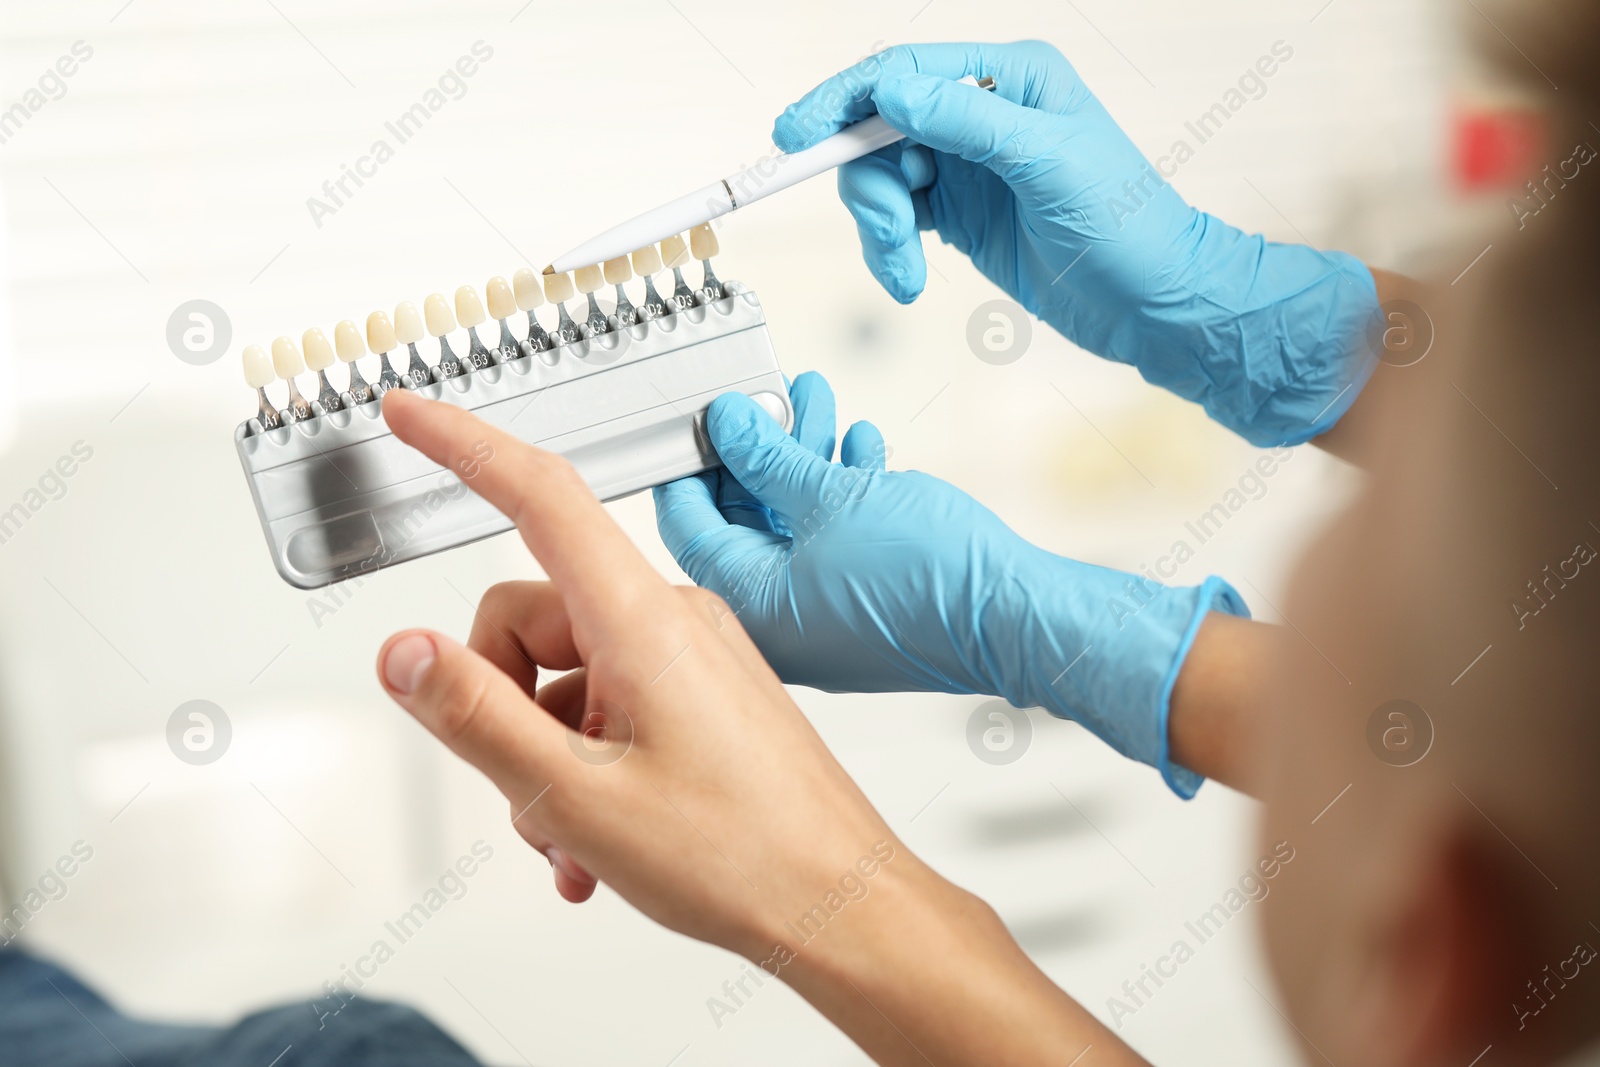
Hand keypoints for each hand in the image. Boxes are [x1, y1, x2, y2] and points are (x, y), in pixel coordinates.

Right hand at [373, 386, 906, 952]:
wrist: (838, 903)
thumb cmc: (743, 854)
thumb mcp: (577, 797)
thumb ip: (476, 717)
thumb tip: (405, 653)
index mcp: (642, 621)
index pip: (540, 496)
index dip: (463, 445)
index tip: (411, 412)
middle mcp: (671, 620)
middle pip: (530, 617)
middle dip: (501, 706)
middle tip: (528, 795)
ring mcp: (690, 656)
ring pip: (563, 675)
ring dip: (544, 757)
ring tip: (576, 841)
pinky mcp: (701, 692)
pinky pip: (608, 704)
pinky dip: (583, 766)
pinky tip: (596, 844)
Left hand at [655, 373, 1247, 795]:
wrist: (1015, 616)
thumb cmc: (929, 579)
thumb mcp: (831, 497)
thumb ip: (770, 458)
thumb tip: (729, 425)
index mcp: (752, 607)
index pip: (689, 528)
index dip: (689, 462)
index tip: (695, 417)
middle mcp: (781, 623)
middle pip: (741, 519)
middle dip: (758, 447)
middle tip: (767, 395)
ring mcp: (824, 617)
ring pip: (792, 522)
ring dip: (804, 456)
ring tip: (816, 397)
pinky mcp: (864, 605)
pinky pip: (833, 540)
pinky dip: (840, 490)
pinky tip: (862, 447)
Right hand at [775, 41, 1378, 445]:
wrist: (1154, 304)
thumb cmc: (1125, 225)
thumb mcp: (1046, 162)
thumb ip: (966, 121)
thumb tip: (889, 89)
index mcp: (1009, 78)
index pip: (904, 72)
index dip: (842, 100)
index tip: (795, 137)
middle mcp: (982, 114)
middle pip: (879, 128)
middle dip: (869, 183)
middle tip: (890, 231)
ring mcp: (968, 165)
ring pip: (881, 178)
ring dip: (879, 227)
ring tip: (903, 272)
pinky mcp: (961, 214)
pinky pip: (896, 219)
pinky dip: (888, 250)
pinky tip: (907, 281)